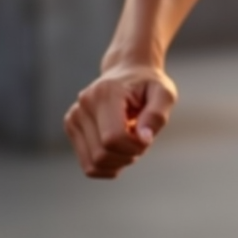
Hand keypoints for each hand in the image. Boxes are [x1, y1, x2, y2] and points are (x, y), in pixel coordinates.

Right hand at [64, 64, 177, 178]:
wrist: (129, 71)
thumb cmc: (149, 84)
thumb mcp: (165, 93)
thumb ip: (157, 114)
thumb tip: (143, 139)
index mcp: (105, 93)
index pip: (113, 138)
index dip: (135, 146)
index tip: (148, 136)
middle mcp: (84, 104)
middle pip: (102, 155)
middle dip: (129, 155)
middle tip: (141, 138)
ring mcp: (74, 117)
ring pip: (93, 164)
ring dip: (119, 162)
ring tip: (130, 141)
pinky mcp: (71, 128)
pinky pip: (89, 166)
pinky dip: (108, 165)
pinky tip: (120, 148)